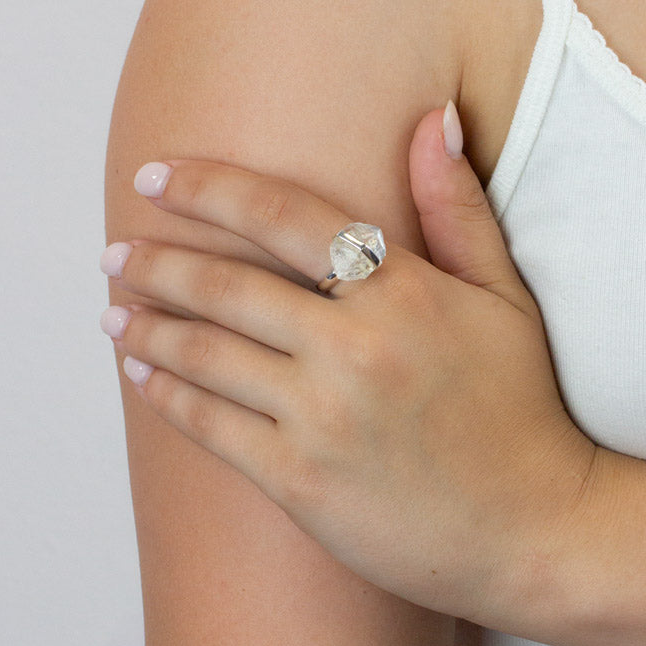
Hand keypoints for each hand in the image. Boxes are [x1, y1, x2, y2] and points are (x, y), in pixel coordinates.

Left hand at [99, 105, 596, 624]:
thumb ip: (457, 205)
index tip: (156, 175)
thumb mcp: (504, 295)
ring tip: (111, 311)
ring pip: (207, 355)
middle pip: (227, 286)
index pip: (284, 216)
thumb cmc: (519, 404)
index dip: (209, 189)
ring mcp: (322, 418)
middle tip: (115, 250)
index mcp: (403, 292)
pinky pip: (212, 427)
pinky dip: (167, 395)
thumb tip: (435, 118)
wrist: (535, 527)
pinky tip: (141, 376)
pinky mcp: (300, 481)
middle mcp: (354, 347)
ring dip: (146, 328)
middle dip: (157, 262)